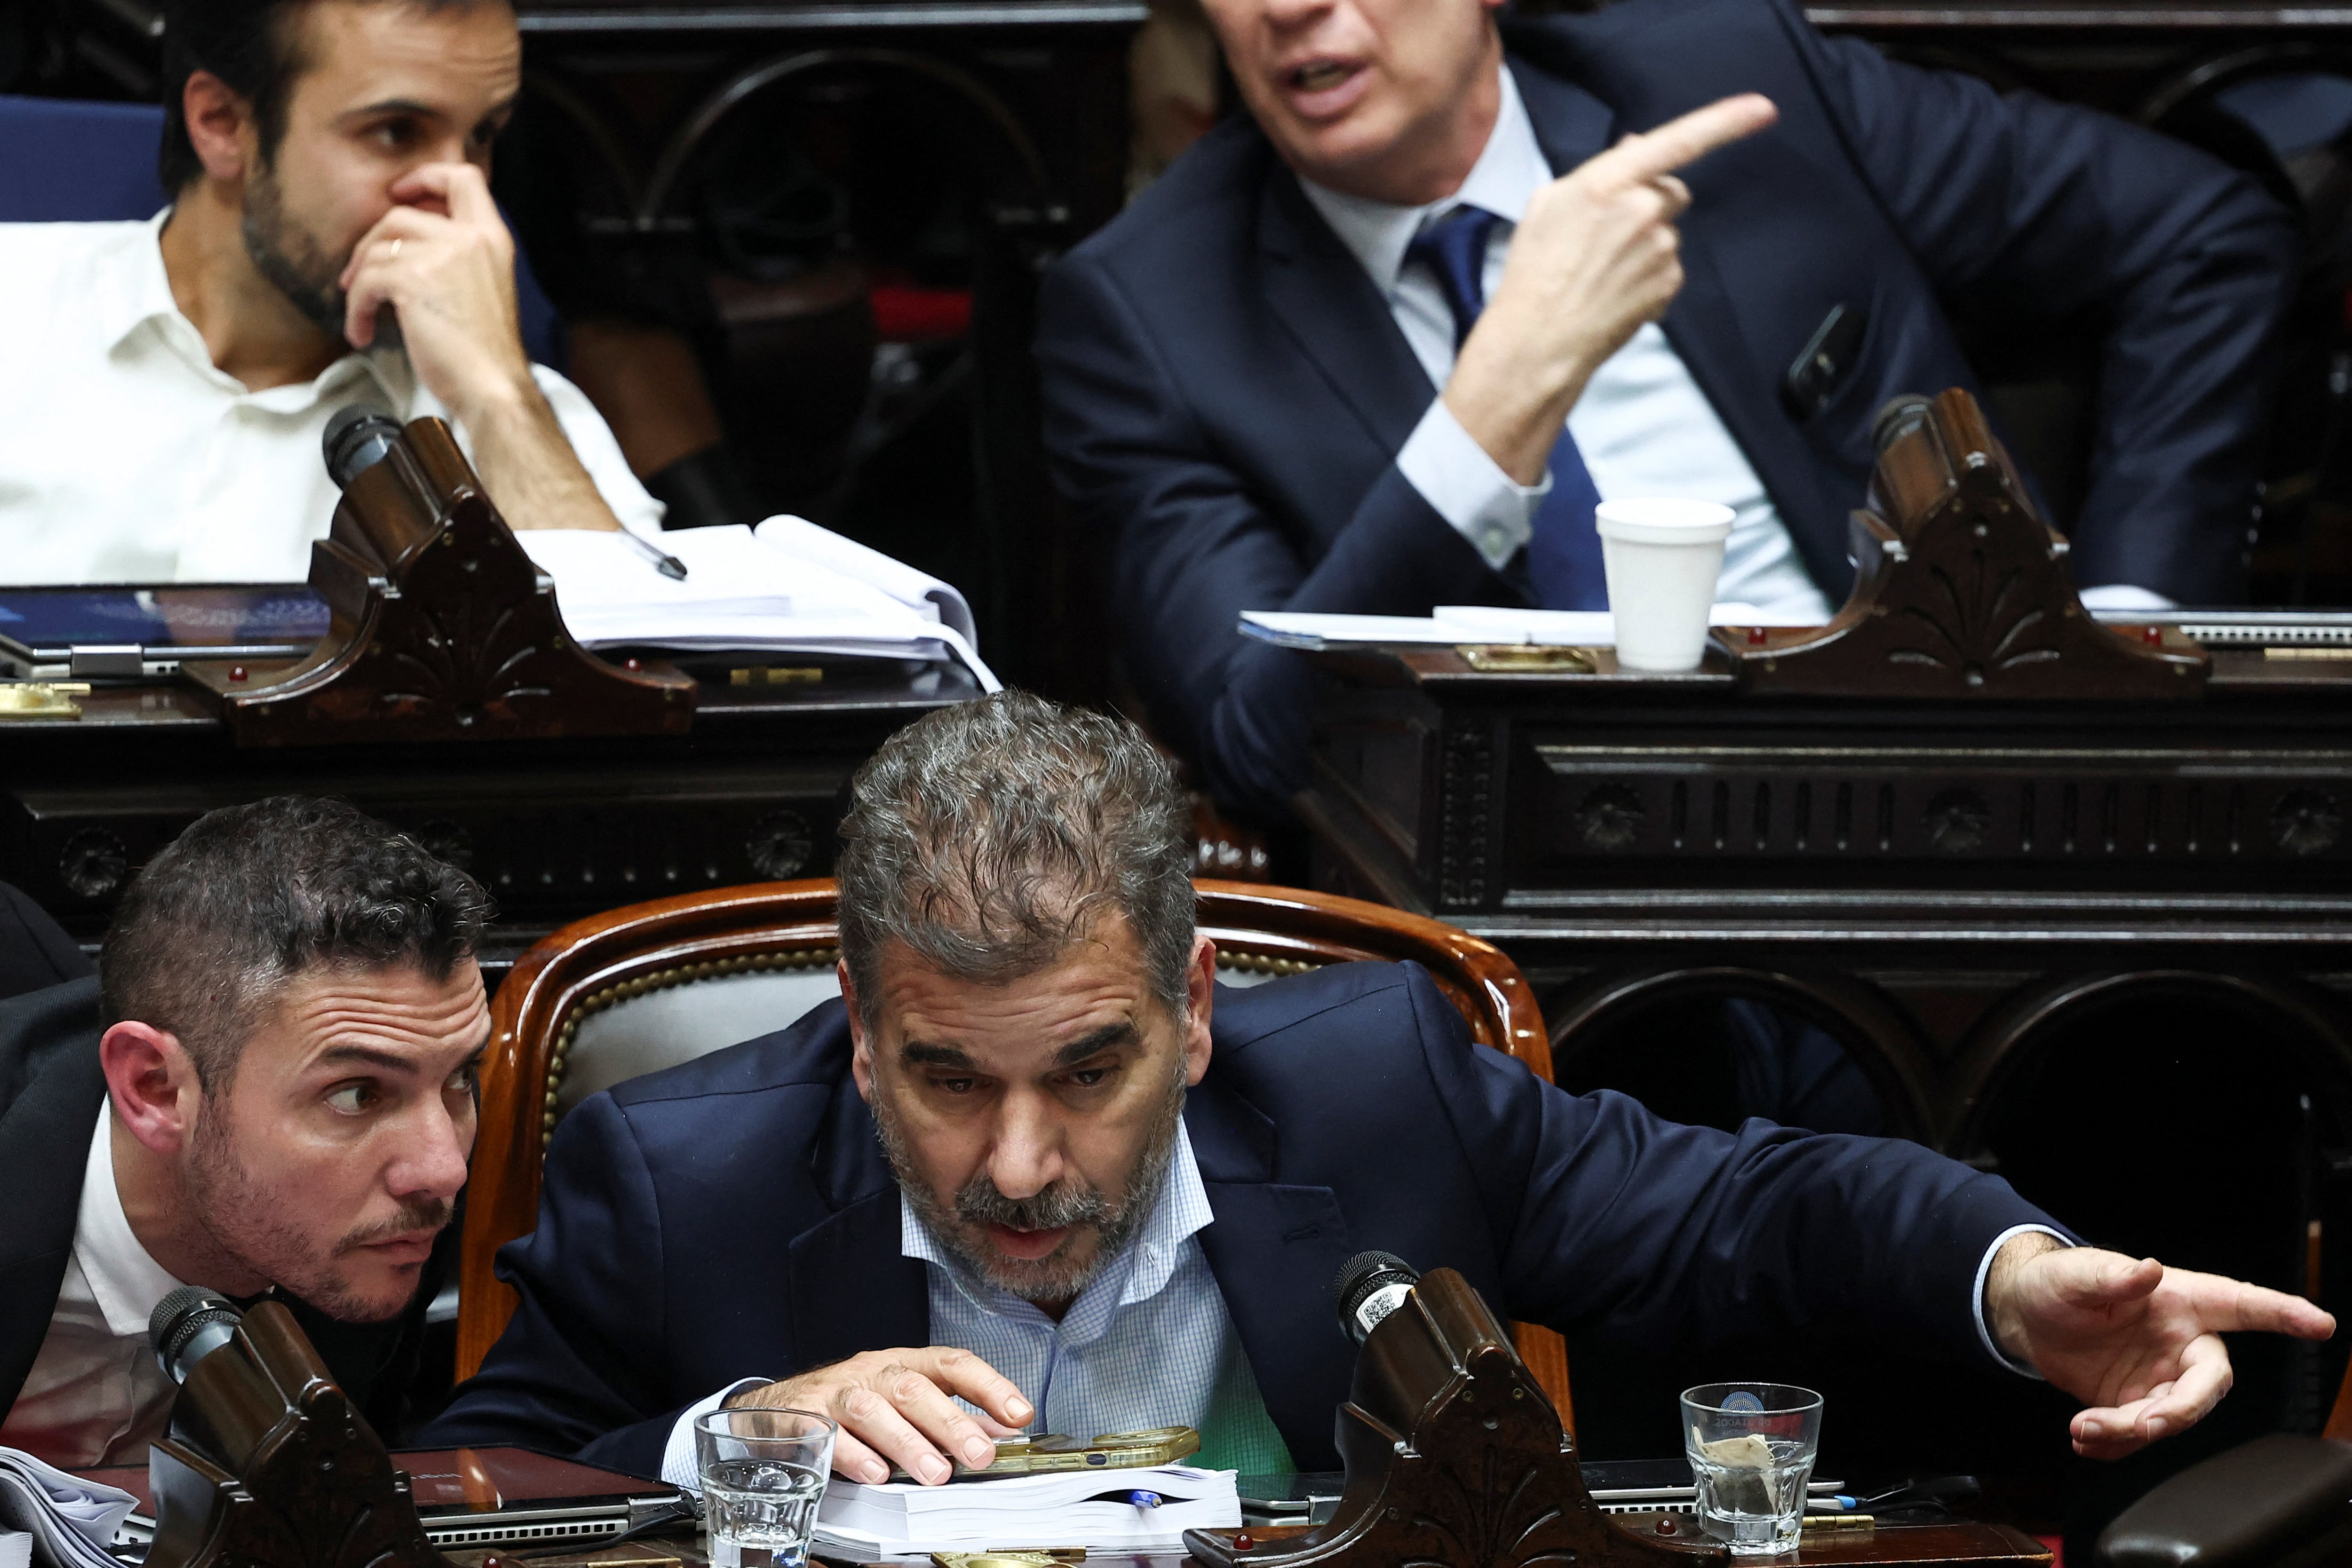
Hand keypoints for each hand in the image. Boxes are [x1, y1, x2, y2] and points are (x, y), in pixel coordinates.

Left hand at [338, 162, 620, 532]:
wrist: (493, 387)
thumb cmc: (488, 353)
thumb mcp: (485, 289)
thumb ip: (461, 259)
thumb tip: (410, 248)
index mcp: (492, 238)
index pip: (463, 178)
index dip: (425, 177)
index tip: (402, 195)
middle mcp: (470, 238)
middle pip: (402, 211)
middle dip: (372, 239)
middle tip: (360, 271)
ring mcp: (443, 255)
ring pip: (378, 245)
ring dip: (359, 278)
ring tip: (360, 310)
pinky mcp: (413, 280)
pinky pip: (366, 281)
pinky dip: (355, 307)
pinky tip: (362, 331)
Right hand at [728, 1347, 1033, 1484]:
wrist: (776, 1407)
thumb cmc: (853, 1405)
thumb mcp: (903, 1402)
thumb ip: (950, 1416)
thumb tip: (1002, 1432)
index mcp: (905, 1363)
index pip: (953, 1363)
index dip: (989, 1385)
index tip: (1018, 1414)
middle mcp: (873, 1372)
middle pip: (915, 1388)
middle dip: (951, 1423)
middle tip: (980, 1456)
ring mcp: (838, 1393)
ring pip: (874, 1409)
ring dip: (907, 1442)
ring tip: (935, 1472)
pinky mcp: (805, 1418)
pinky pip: (829, 1434)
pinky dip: (853, 1455)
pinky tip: (875, 1475)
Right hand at [1446, 94, 1776, 483]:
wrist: (1537, 342)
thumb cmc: (1533, 271)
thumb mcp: (1549, 204)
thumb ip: (1600, 171)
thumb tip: (1639, 146)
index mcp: (1609, 181)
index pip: (1678, 141)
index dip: (1725, 121)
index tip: (1763, 108)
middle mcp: (1643, 211)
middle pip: (1671, 191)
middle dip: (1651, 203)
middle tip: (1608, 233)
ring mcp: (1661, 250)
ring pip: (1668, 232)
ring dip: (1644, 244)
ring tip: (1601, 271)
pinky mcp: (1669, 285)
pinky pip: (1667, 268)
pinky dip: (1647, 277)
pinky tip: (1613, 292)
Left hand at [1987, 1234, 2335, 1458]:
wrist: (2026, 1315)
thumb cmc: (2058, 1282)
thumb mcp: (2075, 1274)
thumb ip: (2112, 1276)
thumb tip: (2147, 1269)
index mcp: (2181, 1302)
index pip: (2241, 1305)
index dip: (2282, 1314)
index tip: (2320, 1323)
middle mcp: (2180, 1343)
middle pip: (2209, 1385)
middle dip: (2181, 1410)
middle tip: (2142, 1424)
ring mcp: (2160, 1377)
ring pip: (2171, 1416)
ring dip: (2132, 1431)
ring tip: (2085, 1427)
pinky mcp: (2133, 1402)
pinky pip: (2137, 1435)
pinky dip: (2113, 1445)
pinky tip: (2083, 1438)